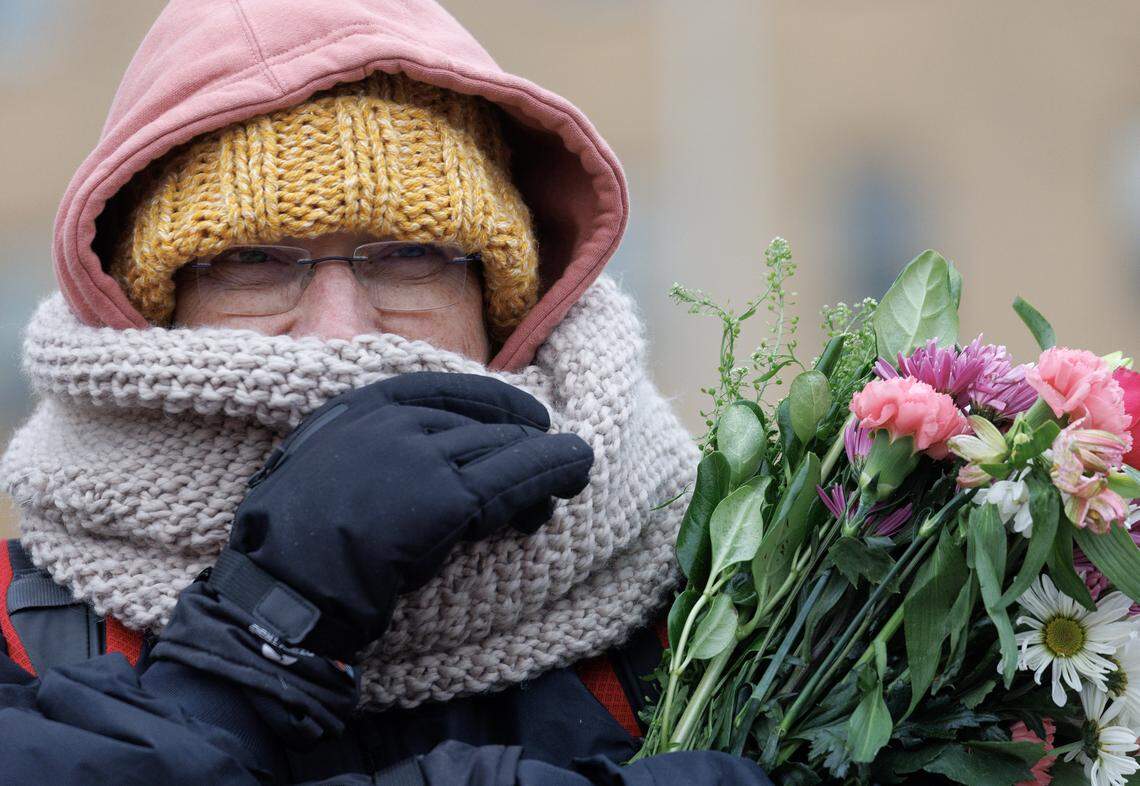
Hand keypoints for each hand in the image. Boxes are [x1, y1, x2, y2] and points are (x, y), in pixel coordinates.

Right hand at [211, 372, 592, 661]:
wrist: (285, 586)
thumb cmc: (290, 542)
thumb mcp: (316, 468)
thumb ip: (360, 451)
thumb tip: (405, 458)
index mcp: (359, 408)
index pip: (443, 390)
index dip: (492, 401)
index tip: (522, 414)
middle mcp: (395, 421)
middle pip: (480, 424)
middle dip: (521, 443)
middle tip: (556, 462)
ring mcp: (423, 455)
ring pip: (503, 448)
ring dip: (543, 464)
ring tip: (575, 475)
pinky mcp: (449, 497)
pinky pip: (514, 479)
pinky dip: (551, 473)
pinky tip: (574, 473)